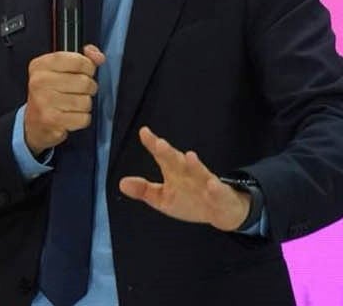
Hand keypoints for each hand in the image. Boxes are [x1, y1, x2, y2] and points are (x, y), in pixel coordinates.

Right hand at [22, 45, 103, 155]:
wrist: (34, 122)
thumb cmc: (50, 93)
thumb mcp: (60, 69)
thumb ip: (82, 58)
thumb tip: (98, 56)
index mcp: (41, 65)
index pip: (78, 60)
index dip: (88, 67)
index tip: (84, 72)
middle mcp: (40, 81)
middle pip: (85, 82)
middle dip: (88, 88)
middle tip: (77, 91)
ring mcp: (44, 101)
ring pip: (86, 101)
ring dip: (84, 105)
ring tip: (72, 105)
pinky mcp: (52, 119)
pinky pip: (83, 118)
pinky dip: (81, 119)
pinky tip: (70, 116)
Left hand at [118, 126, 251, 230]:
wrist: (221, 211)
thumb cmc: (190, 200)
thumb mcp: (163, 198)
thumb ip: (144, 190)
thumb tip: (122, 184)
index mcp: (174, 171)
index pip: (162, 155)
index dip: (152, 143)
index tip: (143, 132)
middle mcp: (189, 173)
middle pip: (178, 161)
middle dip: (169, 153)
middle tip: (159, 144)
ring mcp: (206, 183)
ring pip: (201, 172)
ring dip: (195, 165)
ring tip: (189, 156)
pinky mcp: (220, 196)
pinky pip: (219, 192)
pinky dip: (216, 189)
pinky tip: (212, 185)